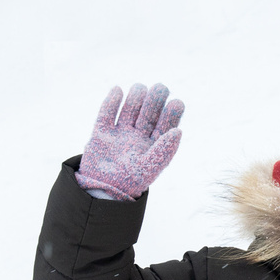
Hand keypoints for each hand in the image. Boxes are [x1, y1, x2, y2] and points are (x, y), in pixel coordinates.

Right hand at [74, 83, 185, 200]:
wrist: (101, 191)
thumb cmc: (130, 182)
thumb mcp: (150, 167)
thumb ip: (164, 150)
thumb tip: (178, 131)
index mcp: (153, 145)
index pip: (164, 125)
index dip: (171, 114)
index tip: (177, 103)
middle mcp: (137, 136)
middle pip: (147, 114)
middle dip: (154, 101)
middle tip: (161, 88)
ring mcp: (119, 133)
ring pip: (129, 110)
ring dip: (135, 98)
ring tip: (141, 88)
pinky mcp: (101, 133)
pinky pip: (106, 114)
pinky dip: (111, 102)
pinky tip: (118, 90)